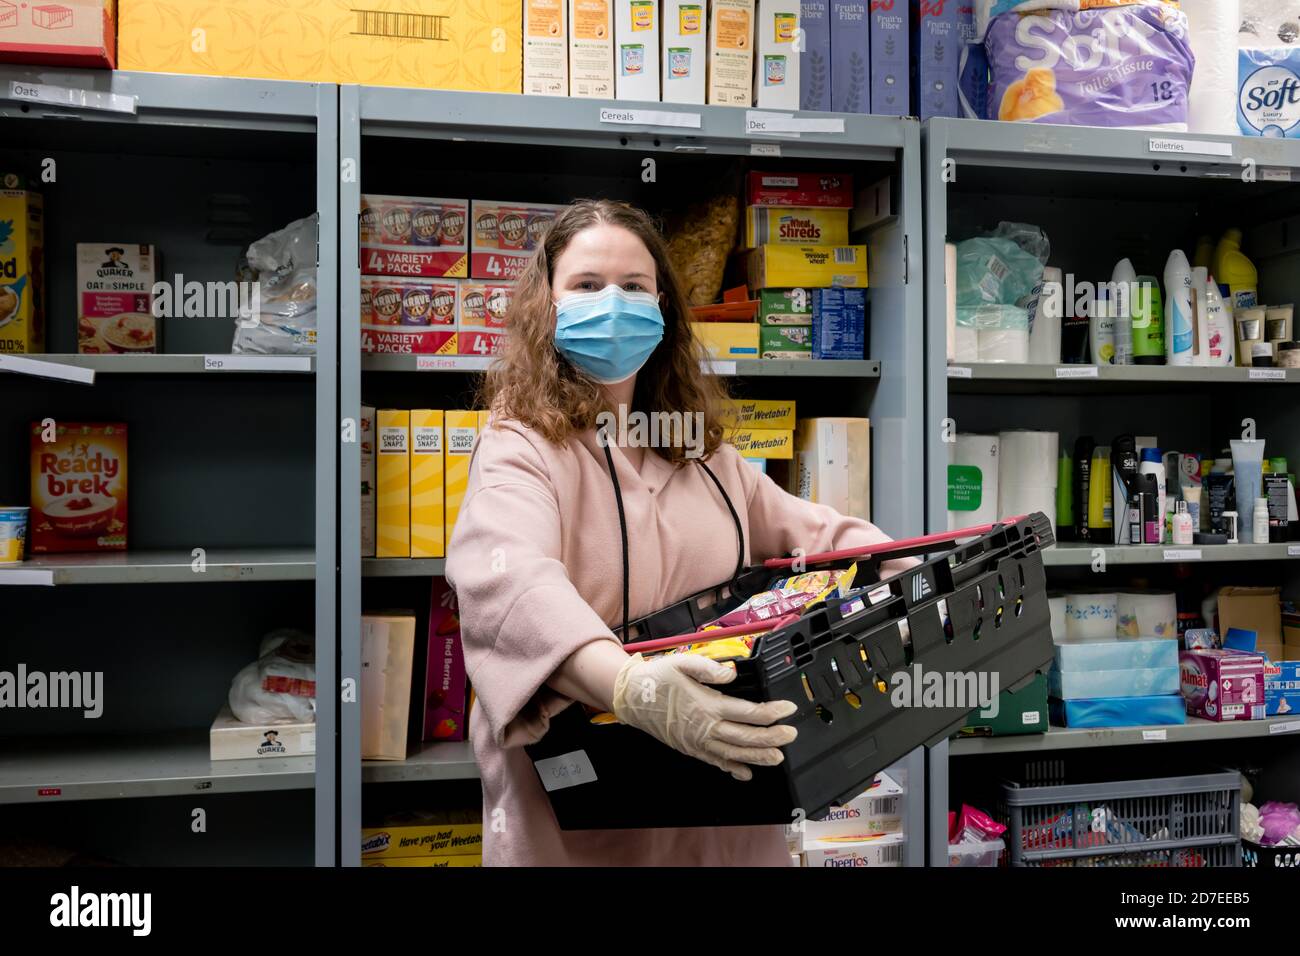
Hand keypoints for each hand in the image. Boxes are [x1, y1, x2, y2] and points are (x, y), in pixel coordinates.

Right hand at [612, 653, 797, 780]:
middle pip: (746, 738)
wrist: (630, 696)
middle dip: (771, 738)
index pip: (748, 713)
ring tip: (777, 757)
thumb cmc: (657, 678)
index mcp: (708, 705)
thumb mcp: (682, 662)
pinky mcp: (690, 748)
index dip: (771, 712)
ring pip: (733, 754)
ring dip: (757, 757)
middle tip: (791, 735)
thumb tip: (731, 674)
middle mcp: (705, 728)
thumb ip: (709, 668)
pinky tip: (745, 772)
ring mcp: (697, 742)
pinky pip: (714, 761)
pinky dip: (731, 768)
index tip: (788, 709)